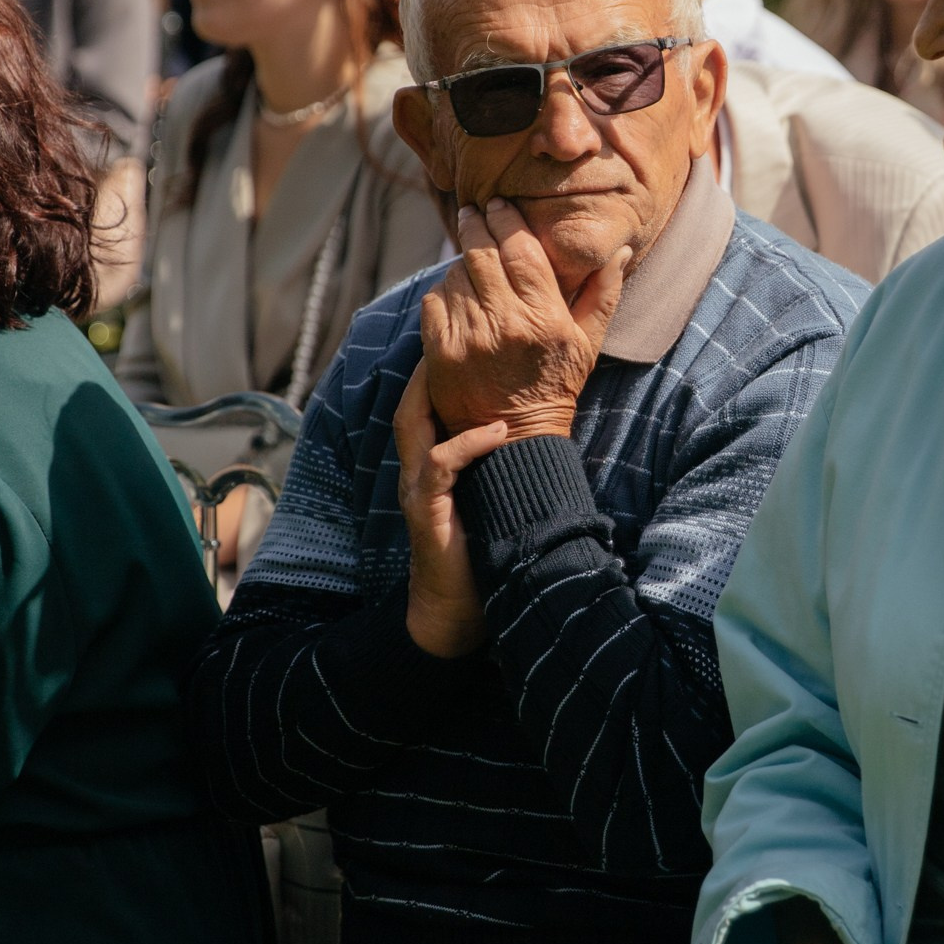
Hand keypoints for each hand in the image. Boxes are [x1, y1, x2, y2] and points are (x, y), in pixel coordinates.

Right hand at [394, 360, 505, 658]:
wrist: (461, 610)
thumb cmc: (485, 550)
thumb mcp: (494, 493)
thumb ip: (501, 460)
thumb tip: (534, 425)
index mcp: (430, 464)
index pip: (423, 404)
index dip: (436, 370)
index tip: (464, 337)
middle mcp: (416, 471)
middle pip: (409, 403)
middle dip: (426, 365)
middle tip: (455, 333)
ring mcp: (417, 490)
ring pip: (414, 425)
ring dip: (438, 393)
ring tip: (469, 365)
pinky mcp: (427, 511)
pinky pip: (440, 464)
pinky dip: (467, 443)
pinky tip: (497, 430)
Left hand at [421, 201, 630, 440]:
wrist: (517, 439)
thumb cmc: (557, 385)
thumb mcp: (589, 342)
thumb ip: (603, 294)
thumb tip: (619, 251)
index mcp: (544, 316)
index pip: (519, 249)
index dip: (506, 220)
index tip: (499, 205)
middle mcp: (505, 323)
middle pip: (481, 253)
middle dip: (476, 225)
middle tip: (474, 212)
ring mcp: (468, 338)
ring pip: (456, 274)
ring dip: (461, 262)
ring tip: (470, 260)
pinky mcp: (441, 353)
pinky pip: (434, 301)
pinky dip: (442, 290)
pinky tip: (455, 293)